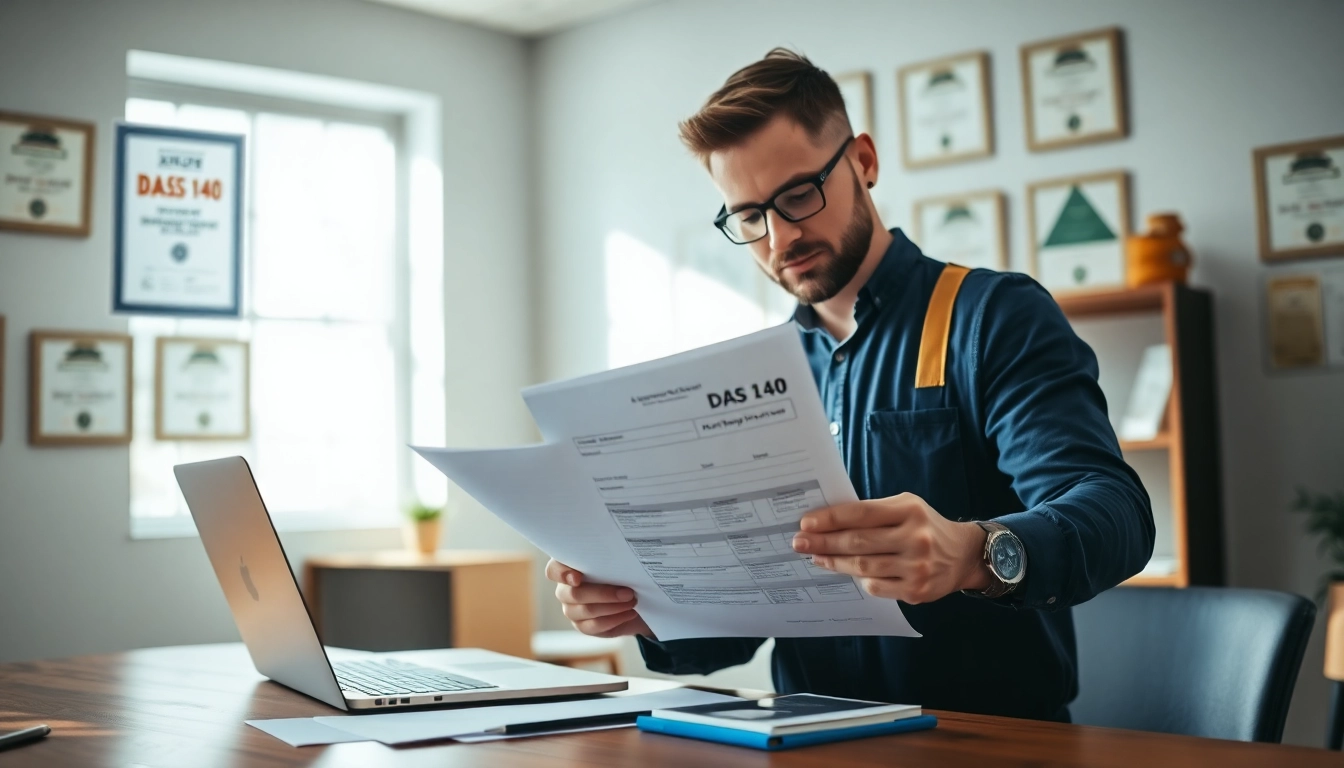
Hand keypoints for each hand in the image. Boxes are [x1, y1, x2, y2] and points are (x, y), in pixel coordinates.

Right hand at [545, 558, 653, 638]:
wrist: (632, 596)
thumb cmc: (620, 573)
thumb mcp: (616, 562)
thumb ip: (608, 558)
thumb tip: (618, 554)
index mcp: (568, 568)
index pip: (553, 570)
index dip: (562, 574)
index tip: (578, 578)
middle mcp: (565, 589)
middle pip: (574, 594)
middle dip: (604, 594)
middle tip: (628, 592)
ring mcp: (571, 609)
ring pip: (586, 610)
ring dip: (613, 607)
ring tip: (632, 601)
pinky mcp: (582, 625)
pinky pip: (595, 625)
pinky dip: (615, 619)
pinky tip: (629, 613)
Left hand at [790, 493, 991, 603]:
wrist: (963, 555)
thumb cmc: (925, 526)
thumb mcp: (905, 507)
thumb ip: (873, 512)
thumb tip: (829, 521)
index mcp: (909, 511)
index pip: (861, 513)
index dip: (831, 519)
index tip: (806, 523)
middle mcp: (915, 538)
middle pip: (858, 542)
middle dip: (824, 542)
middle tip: (799, 542)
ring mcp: (917, 567)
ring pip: (863, 567)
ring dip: (834, 562)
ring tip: (816, 557)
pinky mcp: (916, 591)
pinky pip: (876, 587)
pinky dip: (858, 579)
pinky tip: (845, 571)